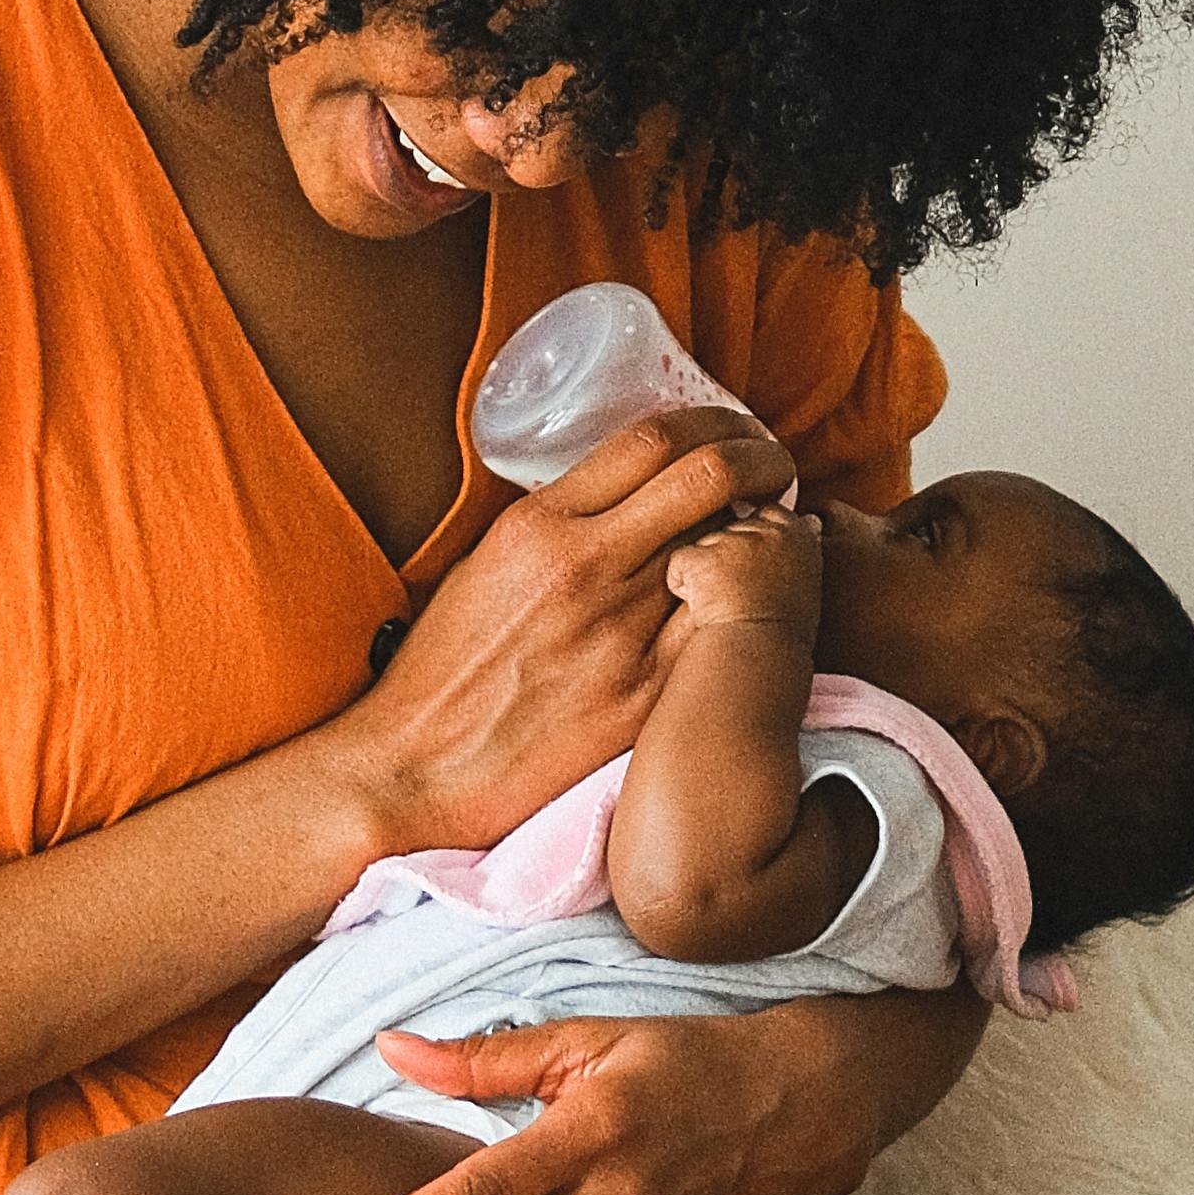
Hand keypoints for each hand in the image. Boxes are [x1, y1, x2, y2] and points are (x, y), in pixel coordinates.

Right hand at [332, 410, 794, 868]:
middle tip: (773, 467)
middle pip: (708, 477)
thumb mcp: (486, 565)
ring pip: (729, 550)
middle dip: (759, 459)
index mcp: (539, 526)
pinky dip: (749, 606)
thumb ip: (558, 524)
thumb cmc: (445, 670)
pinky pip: (722, 631)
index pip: (653, 441)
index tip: (734, 433)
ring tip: (768, 533)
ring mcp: (622, 634)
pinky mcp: (645, 697)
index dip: (714, 424)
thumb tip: (628, 497)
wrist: (420, 770)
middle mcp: (586, 567)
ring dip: (760, 532)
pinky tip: (753, 603)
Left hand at [663, 501, 820, 648]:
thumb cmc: (786, 633)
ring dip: (706, 572)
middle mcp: (766, 531)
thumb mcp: (809, 583)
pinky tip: (703, 611)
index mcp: (798, 535)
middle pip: (733, 528)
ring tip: (725, 607)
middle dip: (728, 557)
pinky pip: (680, 564)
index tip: (755, 567)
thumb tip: (812, 520)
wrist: (761, 658)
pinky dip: (683, 587)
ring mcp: (732, 541)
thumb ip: (801, 547)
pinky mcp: (700, 558)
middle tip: (742, 596)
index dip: (756, 539)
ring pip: (704, 545)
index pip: (770, 513)